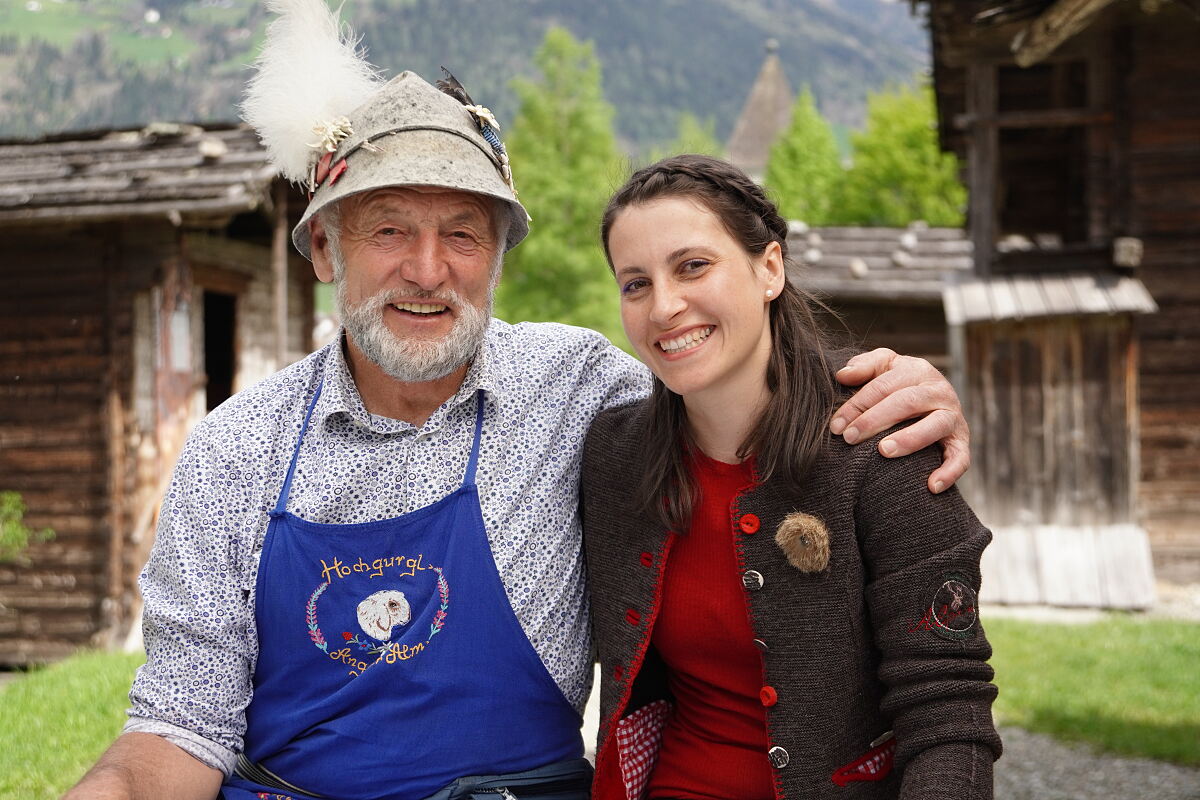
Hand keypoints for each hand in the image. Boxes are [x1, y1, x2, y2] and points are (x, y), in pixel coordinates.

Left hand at [831, 348, 968, 493]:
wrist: (934, 399)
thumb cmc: (899, 384)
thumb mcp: (884, 367)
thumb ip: (864, 366)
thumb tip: (843, 375)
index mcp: (917, 370)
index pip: (883, 386)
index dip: (857, 405)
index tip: (836, 426)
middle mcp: (939, 390)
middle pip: (907, 402)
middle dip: (874, 420)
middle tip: (850, 438)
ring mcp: (953, 415)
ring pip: (935, 425)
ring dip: (910, 439)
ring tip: (884, 451)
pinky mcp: (961, 440)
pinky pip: (960, 457)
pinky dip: (949, 471)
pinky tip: (931, 486)